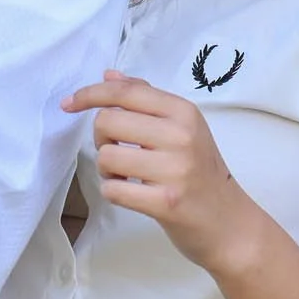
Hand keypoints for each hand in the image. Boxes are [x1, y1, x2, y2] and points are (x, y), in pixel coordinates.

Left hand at [63, 69, 267, 275]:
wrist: (230, 223)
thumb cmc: (201, 172)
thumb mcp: (183, 128)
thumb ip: (146, 98)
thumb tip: (109, 75)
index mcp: (183, 112)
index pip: (126, 92)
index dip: (90, 93)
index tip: (69, 103)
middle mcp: (180, 136)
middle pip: (107, 122)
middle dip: (101, 138)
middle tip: (118, 151)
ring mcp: (174, 170)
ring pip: (106, 157)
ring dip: (107, 169)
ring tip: (126, 175)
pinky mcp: (166, 202)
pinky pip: (113, 190)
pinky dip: (113, 191)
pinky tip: (130, 193)